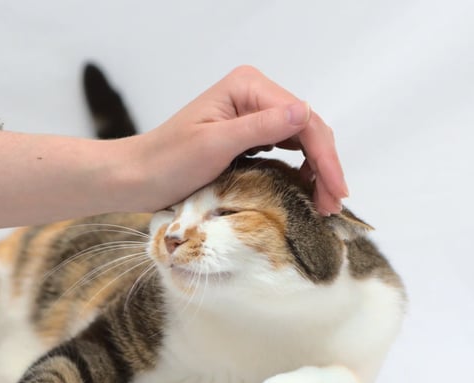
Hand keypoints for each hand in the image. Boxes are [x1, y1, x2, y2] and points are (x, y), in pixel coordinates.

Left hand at [132, 65, 347, 214]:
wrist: (137, 177)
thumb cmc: (167, 161)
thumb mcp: (214, 144)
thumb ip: (260, 127)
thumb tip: (304, 112)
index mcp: (247, 87)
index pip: (302, 118)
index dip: (324, 155)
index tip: (335, 191)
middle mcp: (253, 95)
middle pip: (306, 128)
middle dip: (325, 165)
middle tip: (336, 203)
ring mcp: (250, 115)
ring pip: (300, 140)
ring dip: (317, 170)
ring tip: (326, 203)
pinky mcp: (246, 136)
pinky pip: (284, 150)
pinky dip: (299, 170)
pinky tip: (306, 189)